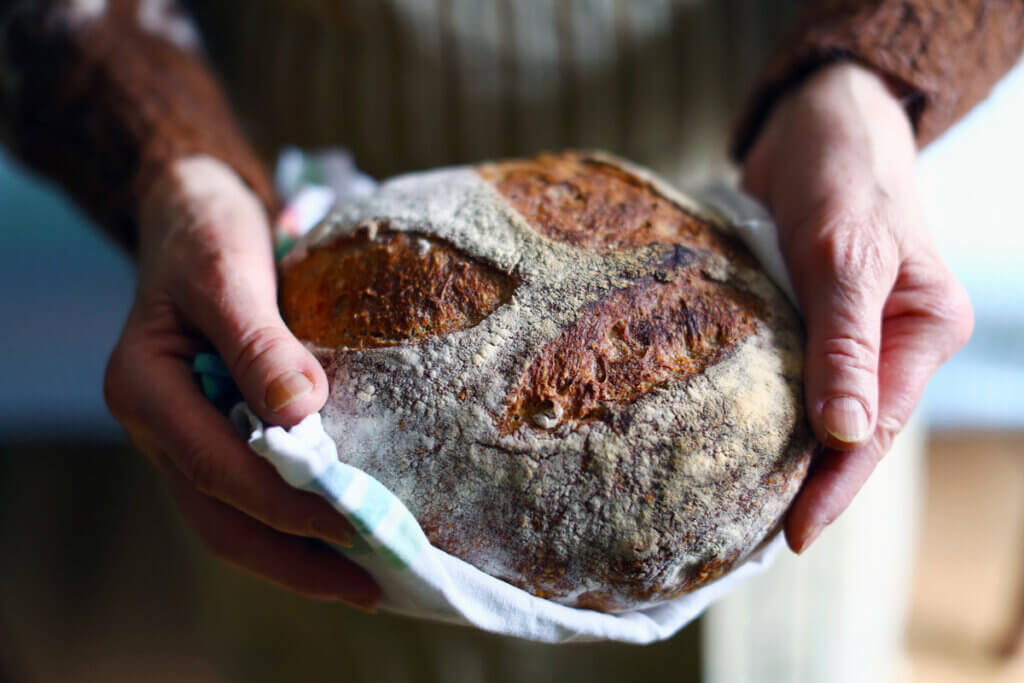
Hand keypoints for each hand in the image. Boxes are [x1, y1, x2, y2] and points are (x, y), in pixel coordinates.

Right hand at [104, 156, 378, 609]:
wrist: (195, 215)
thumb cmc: (205, 234)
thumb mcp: (226, 272)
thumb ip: (257, 341)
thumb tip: (301, 414)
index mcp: (144, 389)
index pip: (216, 467)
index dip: (284, 502)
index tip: (352, 524)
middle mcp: (158, 426)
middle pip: (220, 517)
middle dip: (294, 558)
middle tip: (370, 586)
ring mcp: (186, 435)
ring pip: (233, 517)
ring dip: (295, 554)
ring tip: (365, 579)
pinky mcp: (216, 432)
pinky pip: (250, 493)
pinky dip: (293, 521)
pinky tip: (342, 532)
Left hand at [743, 64, 973, 552]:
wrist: (816, 118)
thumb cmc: (845, 172)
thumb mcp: (847, 253)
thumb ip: (844, 341)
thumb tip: (845, 435)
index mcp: (921, 330)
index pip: (878, 427)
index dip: (838, 483)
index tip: (797, 533)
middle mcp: (885, 338)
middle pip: (846, 427)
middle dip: (807, 479)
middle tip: (752, 535)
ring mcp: (840, 328)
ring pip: (811, 404)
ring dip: (777, 447)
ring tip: (733, 502)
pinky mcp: (798, 313)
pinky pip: (781, 369)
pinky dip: (755, 401)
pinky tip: (722, 433)